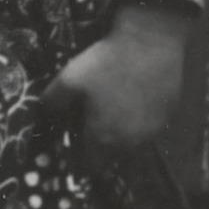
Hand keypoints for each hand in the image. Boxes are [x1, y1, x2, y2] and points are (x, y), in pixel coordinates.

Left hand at [42, 0, 193, 165]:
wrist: (151, 42)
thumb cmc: (107, 63)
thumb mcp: (69, 79)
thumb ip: (52, 104)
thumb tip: (42, 118)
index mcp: (104, 138)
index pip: (89, 166)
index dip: (78, 158)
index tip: (73, 143)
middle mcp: (130, 143)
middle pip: (110, 158)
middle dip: (98, 147)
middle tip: (89, 123)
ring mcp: (152, 132)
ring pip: (131, 146)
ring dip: (119, 136)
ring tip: (111, 110)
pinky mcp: (166, 117)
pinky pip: (147, 130)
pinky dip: (137, 123)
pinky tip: (131, 101)